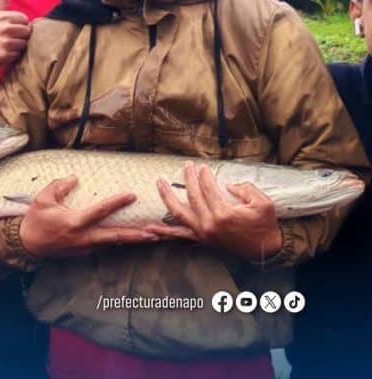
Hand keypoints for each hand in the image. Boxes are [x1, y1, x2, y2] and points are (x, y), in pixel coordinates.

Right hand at [0, 0, 30, 68]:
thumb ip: (2, 0)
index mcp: (3, 17)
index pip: (24, 19)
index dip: (19, 24)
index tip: (11, 28)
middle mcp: (4, 28)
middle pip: (26, 31)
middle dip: (20, 35)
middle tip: (10, 37)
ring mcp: (4, 42)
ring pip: (23, 43)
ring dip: (17, 46)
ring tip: (7, 45)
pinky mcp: (4, 55)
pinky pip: (18, 54)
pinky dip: (13, 55)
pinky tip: (4, 52)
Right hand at [17, 176, 159, 258]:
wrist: (27, 245)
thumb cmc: (35, 220)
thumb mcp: (42, 199)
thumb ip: (59, 187)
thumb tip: (75, 178)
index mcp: (74, 222)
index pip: (100, 211)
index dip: (117, 202)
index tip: (132, 195)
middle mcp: (83, 237)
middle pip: (116, 236)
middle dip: (137, 235)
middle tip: (156, 232)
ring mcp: (85, 247)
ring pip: (113, 242)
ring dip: (132, 239)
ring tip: (152, 236)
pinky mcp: (84, 252)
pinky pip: (104, 245)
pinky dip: (118, 241)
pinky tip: (130, 237)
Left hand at [152, 161, 282, 260]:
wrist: (265, 249)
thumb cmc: (265, 224)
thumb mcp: (263, 203)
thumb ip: (245, 189)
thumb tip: (227, 185)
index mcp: (224, 214)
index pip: (208, 189)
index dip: (204, 176)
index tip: (202, 167)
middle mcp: (209, 224)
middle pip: (192, 196)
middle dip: (188, 178)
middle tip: (187, 166)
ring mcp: (203, 233)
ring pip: (178, 213)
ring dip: (167, 196)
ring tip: (159, 183)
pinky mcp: (201, 240)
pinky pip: (179, 235)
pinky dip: (164, 232)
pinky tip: (149, 228)